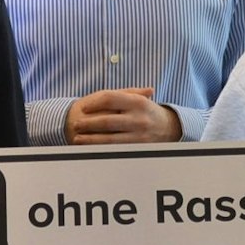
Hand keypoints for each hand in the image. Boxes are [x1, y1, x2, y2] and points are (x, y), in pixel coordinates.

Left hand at [65, 88, 182, 144]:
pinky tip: (90, 148)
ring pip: (109, 139)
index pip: (109, 98)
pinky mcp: (138, 148)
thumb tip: (96, 97)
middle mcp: (139, 119)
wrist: (169, 128)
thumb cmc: (148, 111)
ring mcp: (139, 135)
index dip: (93, 103)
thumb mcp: (139, 99)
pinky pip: (115, 150)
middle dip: (87, 123)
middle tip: (75, 124)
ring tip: (77, 138)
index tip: (82, 108)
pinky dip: (100, 149)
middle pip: (106, 121)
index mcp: (138, 102)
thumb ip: (120, 94)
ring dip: (90, 139)